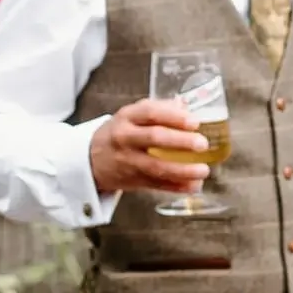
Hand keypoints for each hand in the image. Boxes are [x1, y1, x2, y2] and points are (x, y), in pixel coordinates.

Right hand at [90, 97, 208, 196]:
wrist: (89, 159)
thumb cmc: (118, 133)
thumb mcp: (131, 115)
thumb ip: (158, 109)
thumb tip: (186, 105)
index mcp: (127, 117)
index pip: (151, 113)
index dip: (174, 117)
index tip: (195, 122)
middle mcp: (125, 138)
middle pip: (154, 138)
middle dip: (181, 142)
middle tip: (202, 144)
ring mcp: (128, 161)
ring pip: (156, 167)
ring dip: (182, 170)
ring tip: (203, 170)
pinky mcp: (132, 181)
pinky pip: (157, 185)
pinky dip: (177, 187)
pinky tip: (194, 186)